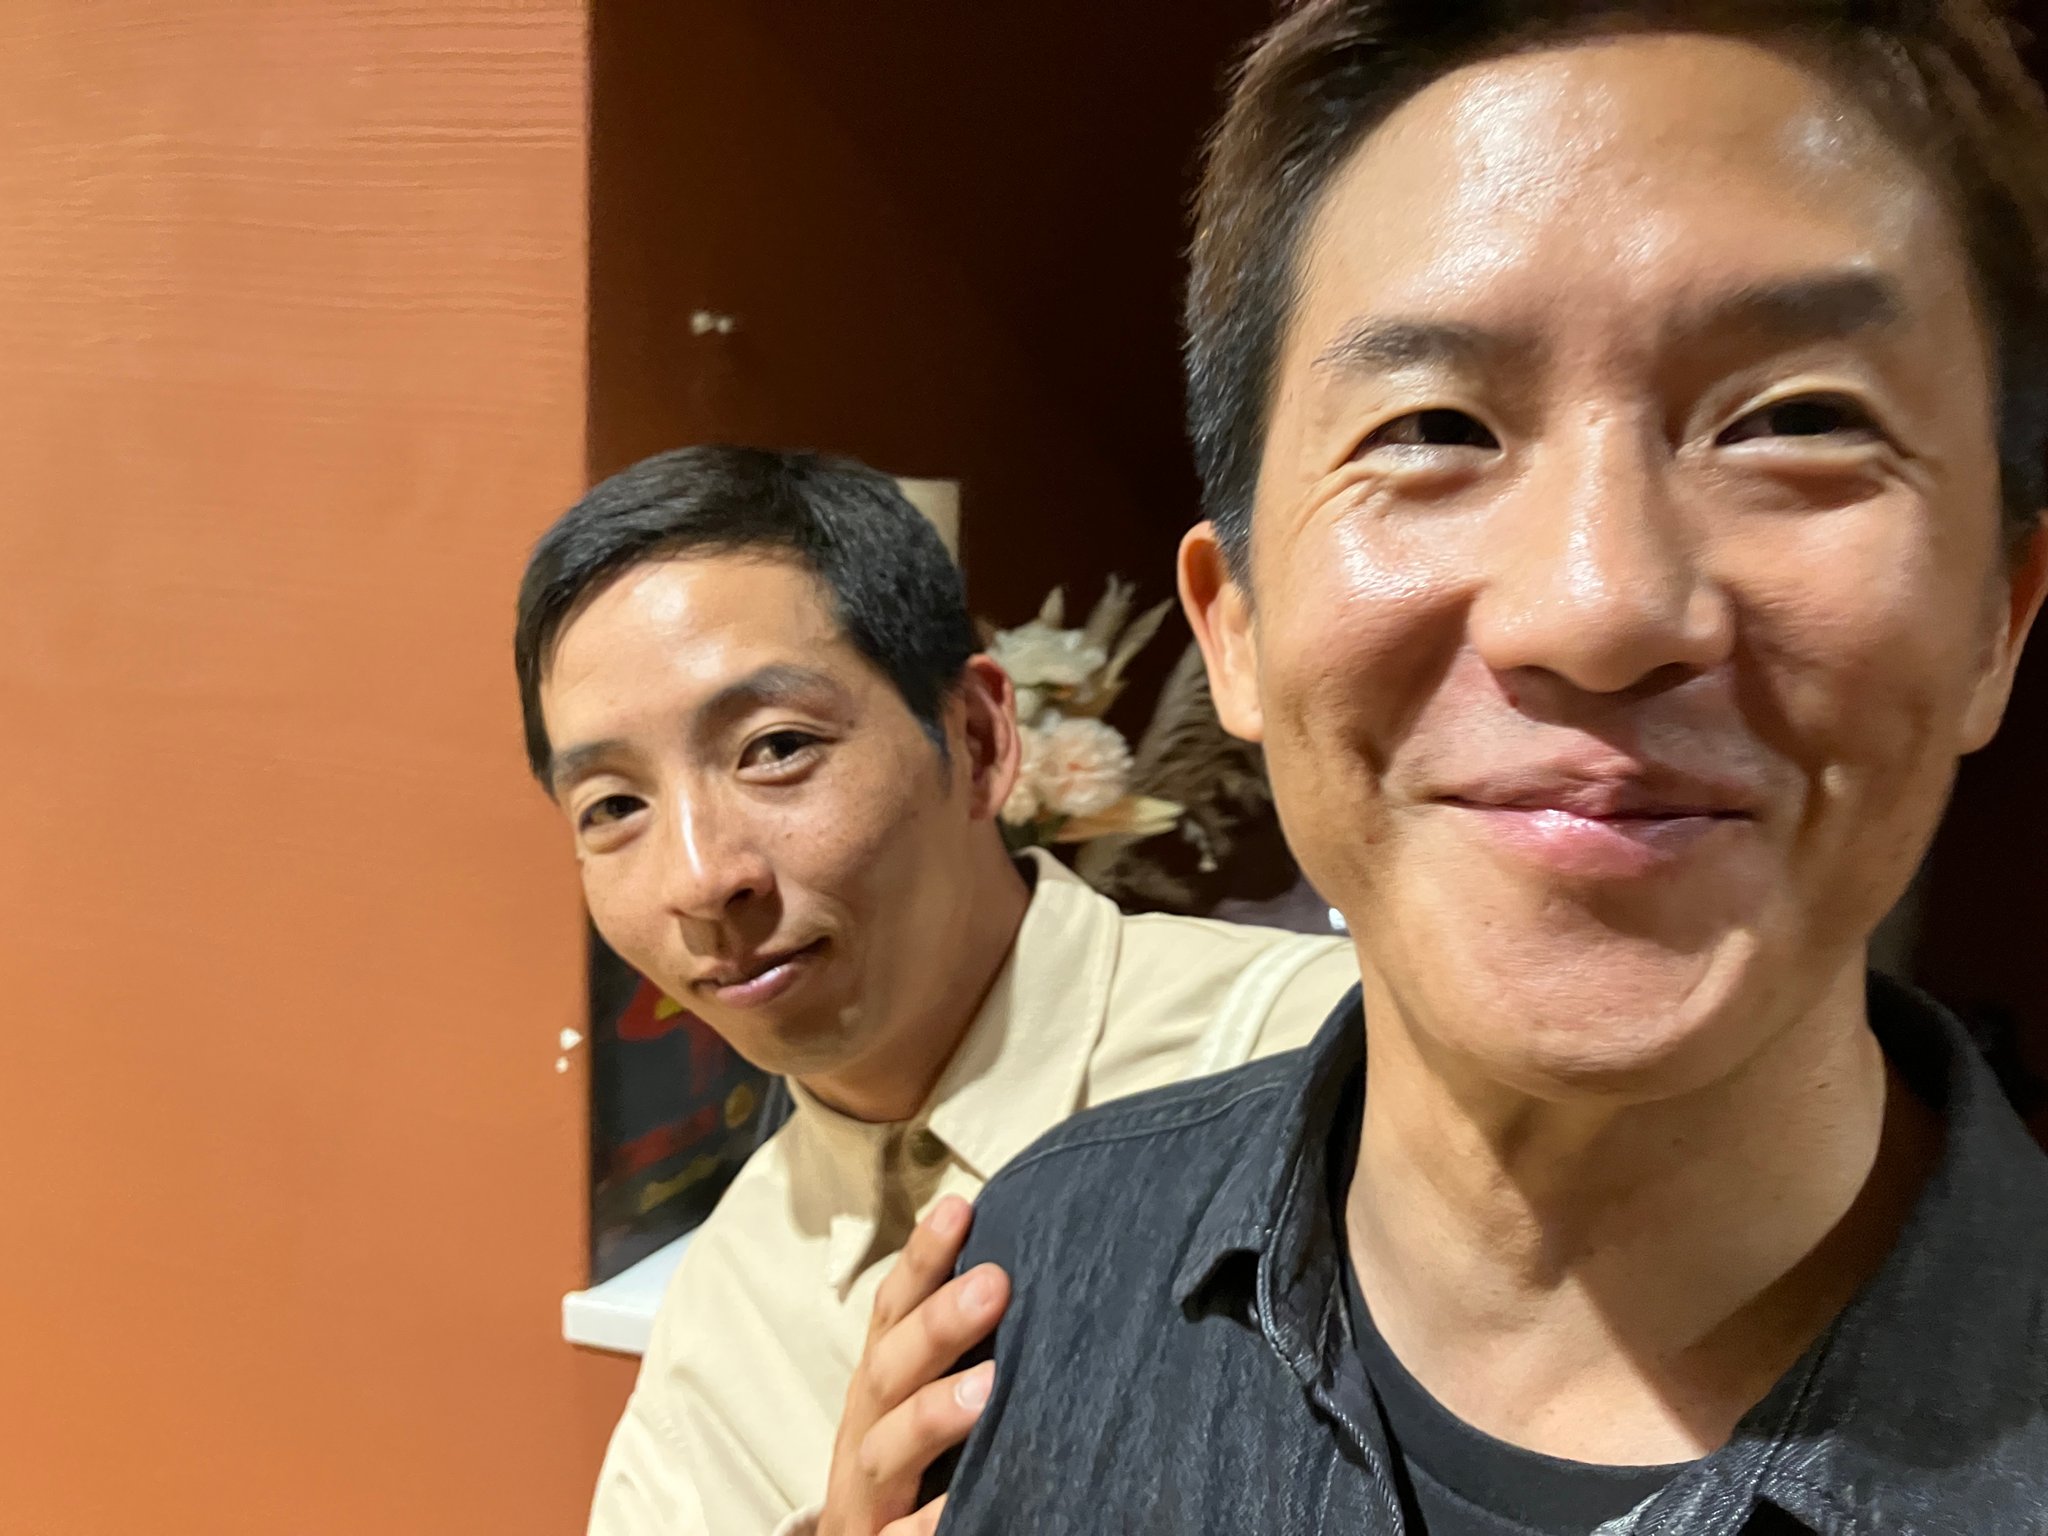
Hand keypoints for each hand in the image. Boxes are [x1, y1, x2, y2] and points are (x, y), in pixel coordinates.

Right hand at [818, 1193, 1009, 1535]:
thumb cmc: (917, 1462)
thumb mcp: (924, 1396)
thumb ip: (966, 1343)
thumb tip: (1030, 1267)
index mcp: (881, 1381)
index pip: (893, 1310)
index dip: (921, 1259)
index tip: (961, 1208)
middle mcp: (865, 1428)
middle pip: (889, 1368)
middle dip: (936, 1323)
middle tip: (995, 1284)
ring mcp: (868, 1492)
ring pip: (886, 1449)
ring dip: (931, 1414)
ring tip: (989, 1387)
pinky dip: (929, 1522)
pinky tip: (959, 1507)